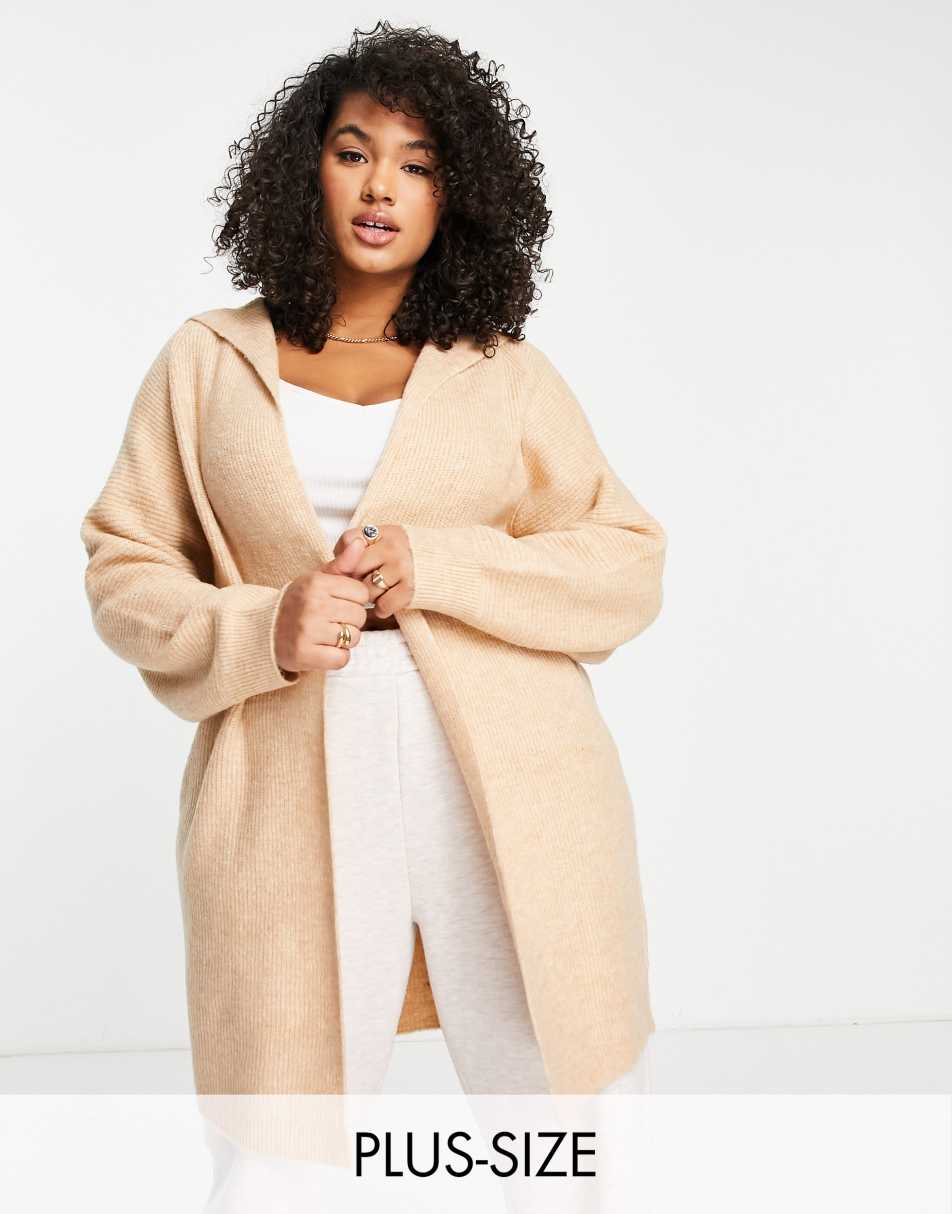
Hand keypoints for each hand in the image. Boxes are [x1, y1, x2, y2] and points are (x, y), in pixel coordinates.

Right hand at [273, 536, 369, 672]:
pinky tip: (323, 650)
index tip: (338, 603)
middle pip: (359, 616)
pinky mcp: (304, 653)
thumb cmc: (298, 603)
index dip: (353, 600)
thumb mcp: (317, 579)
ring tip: (325, 635)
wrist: (262, 629)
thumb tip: (360, 542)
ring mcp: (307, 630)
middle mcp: (312, 604)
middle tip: (330, 622)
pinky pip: (341, 659)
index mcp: (316, 583)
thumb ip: (342, 564)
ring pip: (353, 638)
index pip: (361, 593)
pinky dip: (336, 658)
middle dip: (350, 621)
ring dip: (344, 641)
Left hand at [331, 524, 414, 619]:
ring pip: (366, 590)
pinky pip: (382, 606)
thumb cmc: (402, 559)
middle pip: (354, 568)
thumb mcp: (382, 544)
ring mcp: (402, 567)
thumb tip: (332, 568)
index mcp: (385, 532)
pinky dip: (382, 609)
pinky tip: (388, 601)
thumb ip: (355, 551)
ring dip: (370, 596)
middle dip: (357, 578)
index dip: (346, 554)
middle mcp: (393, 546)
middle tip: (368, 579)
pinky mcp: (410, 589)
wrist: (442, 568)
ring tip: (382, 589)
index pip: (349, 539)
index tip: (356, 562)